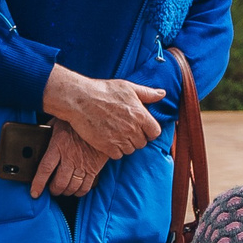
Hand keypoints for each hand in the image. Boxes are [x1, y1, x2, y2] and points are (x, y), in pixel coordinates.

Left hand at [30, 122, 106, 197]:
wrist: (102, 120)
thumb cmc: (78, 120)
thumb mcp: (59, 122)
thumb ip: (49, 132)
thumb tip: (39, 136)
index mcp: (58, 145)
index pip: (45, 169)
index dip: (38, 183)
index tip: (34, 193)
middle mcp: (70, 157)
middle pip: (59, 182)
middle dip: (54, 190)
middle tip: (52, 189)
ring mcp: (83, 164)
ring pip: (72, 187)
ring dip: (66, 192)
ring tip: (63, 190)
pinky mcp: (94, 168)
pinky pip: (86, 186)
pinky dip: (80, 192)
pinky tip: (76, 190)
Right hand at [42, 66, 163, 158]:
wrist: (80, 99)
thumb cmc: (103, 91)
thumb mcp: (128, 87)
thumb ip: (147, 93)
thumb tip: (162, 94)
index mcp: (140, 115)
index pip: (155, 132)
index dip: (150, 131)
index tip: (142, 128)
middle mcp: (132, 129)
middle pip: (142, 143)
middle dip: (136, 138)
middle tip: (126, 130)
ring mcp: (120, 139)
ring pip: (130, 150)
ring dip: (125, 145)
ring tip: (116, 134)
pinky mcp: (107, 146)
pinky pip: (117, 155)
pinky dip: (114, 150)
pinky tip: (108, 140)